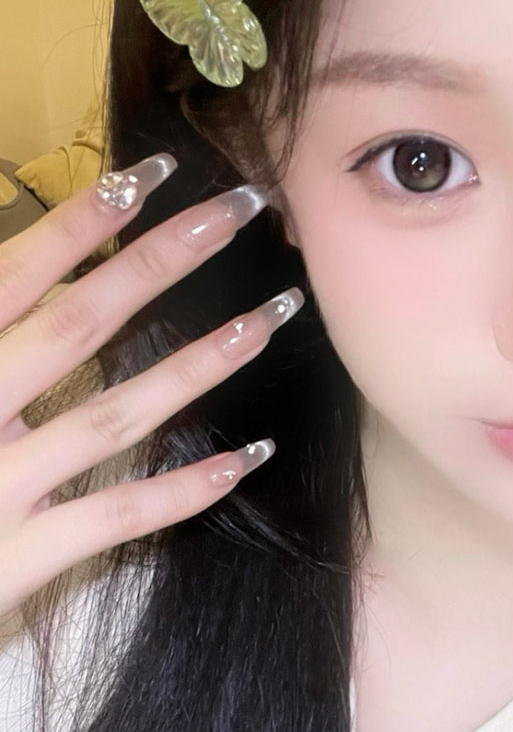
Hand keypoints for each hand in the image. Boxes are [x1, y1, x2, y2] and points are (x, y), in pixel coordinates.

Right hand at [0, 153, 302, 619]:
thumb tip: (20, 273)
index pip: (15, 275)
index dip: (82, 221)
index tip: (153, 173)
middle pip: (77, 324)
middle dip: (162, 260)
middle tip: (242, 211)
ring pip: (112, 414)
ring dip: (198, 364)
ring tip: (268, 321)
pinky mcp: (18, 557)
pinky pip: (116, 516)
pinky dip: (185, 489)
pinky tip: (250, 456)